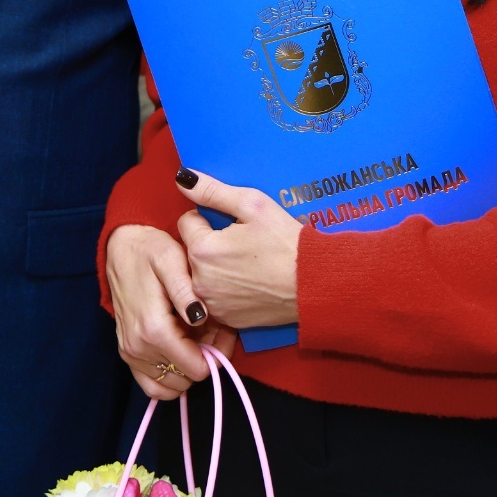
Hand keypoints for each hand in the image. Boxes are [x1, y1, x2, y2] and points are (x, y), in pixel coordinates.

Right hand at [106, 224, 216, 399]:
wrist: (121, 248)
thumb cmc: (150, 250)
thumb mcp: (171, 258)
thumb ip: (185, 290)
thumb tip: (199, 319)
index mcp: (153, 329)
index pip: (197, 369)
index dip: (217, 354)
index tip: (223, 330)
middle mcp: (138, 348)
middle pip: (188, 378)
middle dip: (206, 357)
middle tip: (213, 328)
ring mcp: (130, 354)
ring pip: (173, 385)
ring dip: (190, 366)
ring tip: (198, 335)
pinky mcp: (127, 354)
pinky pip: (153, 387)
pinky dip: (172, 375)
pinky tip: (181, 349)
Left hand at [176, 168, 302, 328]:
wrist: (314, 284)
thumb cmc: (285, 242)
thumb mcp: (253, 205)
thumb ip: (212, 191)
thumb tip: (183, 178)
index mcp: (202, 249)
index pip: (187, 222)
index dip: (209, 219)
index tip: (232, 225)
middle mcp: (200, 281)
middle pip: (192, 250)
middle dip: (210, 243)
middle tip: (241, 244)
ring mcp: (212, 303)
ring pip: (201, 274)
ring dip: (215, 267)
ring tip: (245, 263)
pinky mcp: (226, 318)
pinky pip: (214, 296)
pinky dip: (225, 289)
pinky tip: (248, 283)